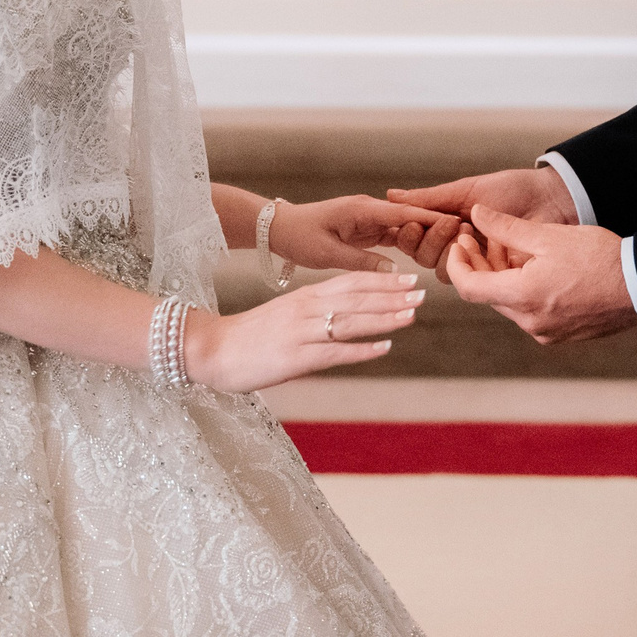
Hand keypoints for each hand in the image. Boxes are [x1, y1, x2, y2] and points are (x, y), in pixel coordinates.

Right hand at [183, 271, 420, 392]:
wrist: (213, 349)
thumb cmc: (251, 335)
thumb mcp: (286, 314)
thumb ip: (315, 311)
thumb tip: (346, 315)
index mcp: (305, 296)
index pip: (351, 282)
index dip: (382, 280)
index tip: (409, 278)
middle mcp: (306, 308)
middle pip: (357, 297)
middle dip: (392, 295)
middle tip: (422, 291)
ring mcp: (301, 332)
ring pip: (350, 321)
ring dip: (384, 318)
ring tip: (411, 315)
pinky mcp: (295, 357)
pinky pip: (334, 352)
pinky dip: (361, 349)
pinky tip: (384, 348)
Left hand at [269, 196, 465, 274]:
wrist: (279, 229)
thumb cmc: (300, 237)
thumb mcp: (330, 253)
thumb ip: (363, 262)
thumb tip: (396, 272)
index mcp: (363, 209)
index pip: (405, 213)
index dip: (431, 219)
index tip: (456, 224)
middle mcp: (370, 210)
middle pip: (410, 218)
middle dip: (436, 226)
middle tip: (463, 236)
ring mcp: (369, 219)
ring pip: (405, 227)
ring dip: (426, 235)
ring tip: (452, 245)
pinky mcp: (365, 230)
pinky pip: (393, 236)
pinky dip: (410, 243)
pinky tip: (427, 253)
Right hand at [387, 167, 576, 274]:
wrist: (551, 199)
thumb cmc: (511, 190)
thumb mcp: (466, 190)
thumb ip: (429, 198)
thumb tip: (391, 196)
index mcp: (444, 227)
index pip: (413, 241)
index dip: (410, 234)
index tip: (415, 220)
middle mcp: (456, 249)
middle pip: (425, 260)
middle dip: (433, 240)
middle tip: (452, 221)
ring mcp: (477, 265)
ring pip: (445, 272)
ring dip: (453, 250)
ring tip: (469, 228)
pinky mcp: (498, 278)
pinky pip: (476, 280)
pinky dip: (478, 260)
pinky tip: (489, 242)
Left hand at [443, 205, 636, 345]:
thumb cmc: (598, 257)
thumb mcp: (549, 235)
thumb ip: (506, 227)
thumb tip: (477, 214)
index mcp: (523, 297)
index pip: (468, 287)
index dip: (456, 265)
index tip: (458, 244)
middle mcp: (530, 322)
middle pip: (489, 294)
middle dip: (481, 265)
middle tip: (480, 237)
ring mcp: (546, 332)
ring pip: (509, 303)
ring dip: (502, 277)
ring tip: (511, 248)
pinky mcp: (561, 334)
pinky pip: (530, 312)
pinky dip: (523, 290)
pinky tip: (535, 267)